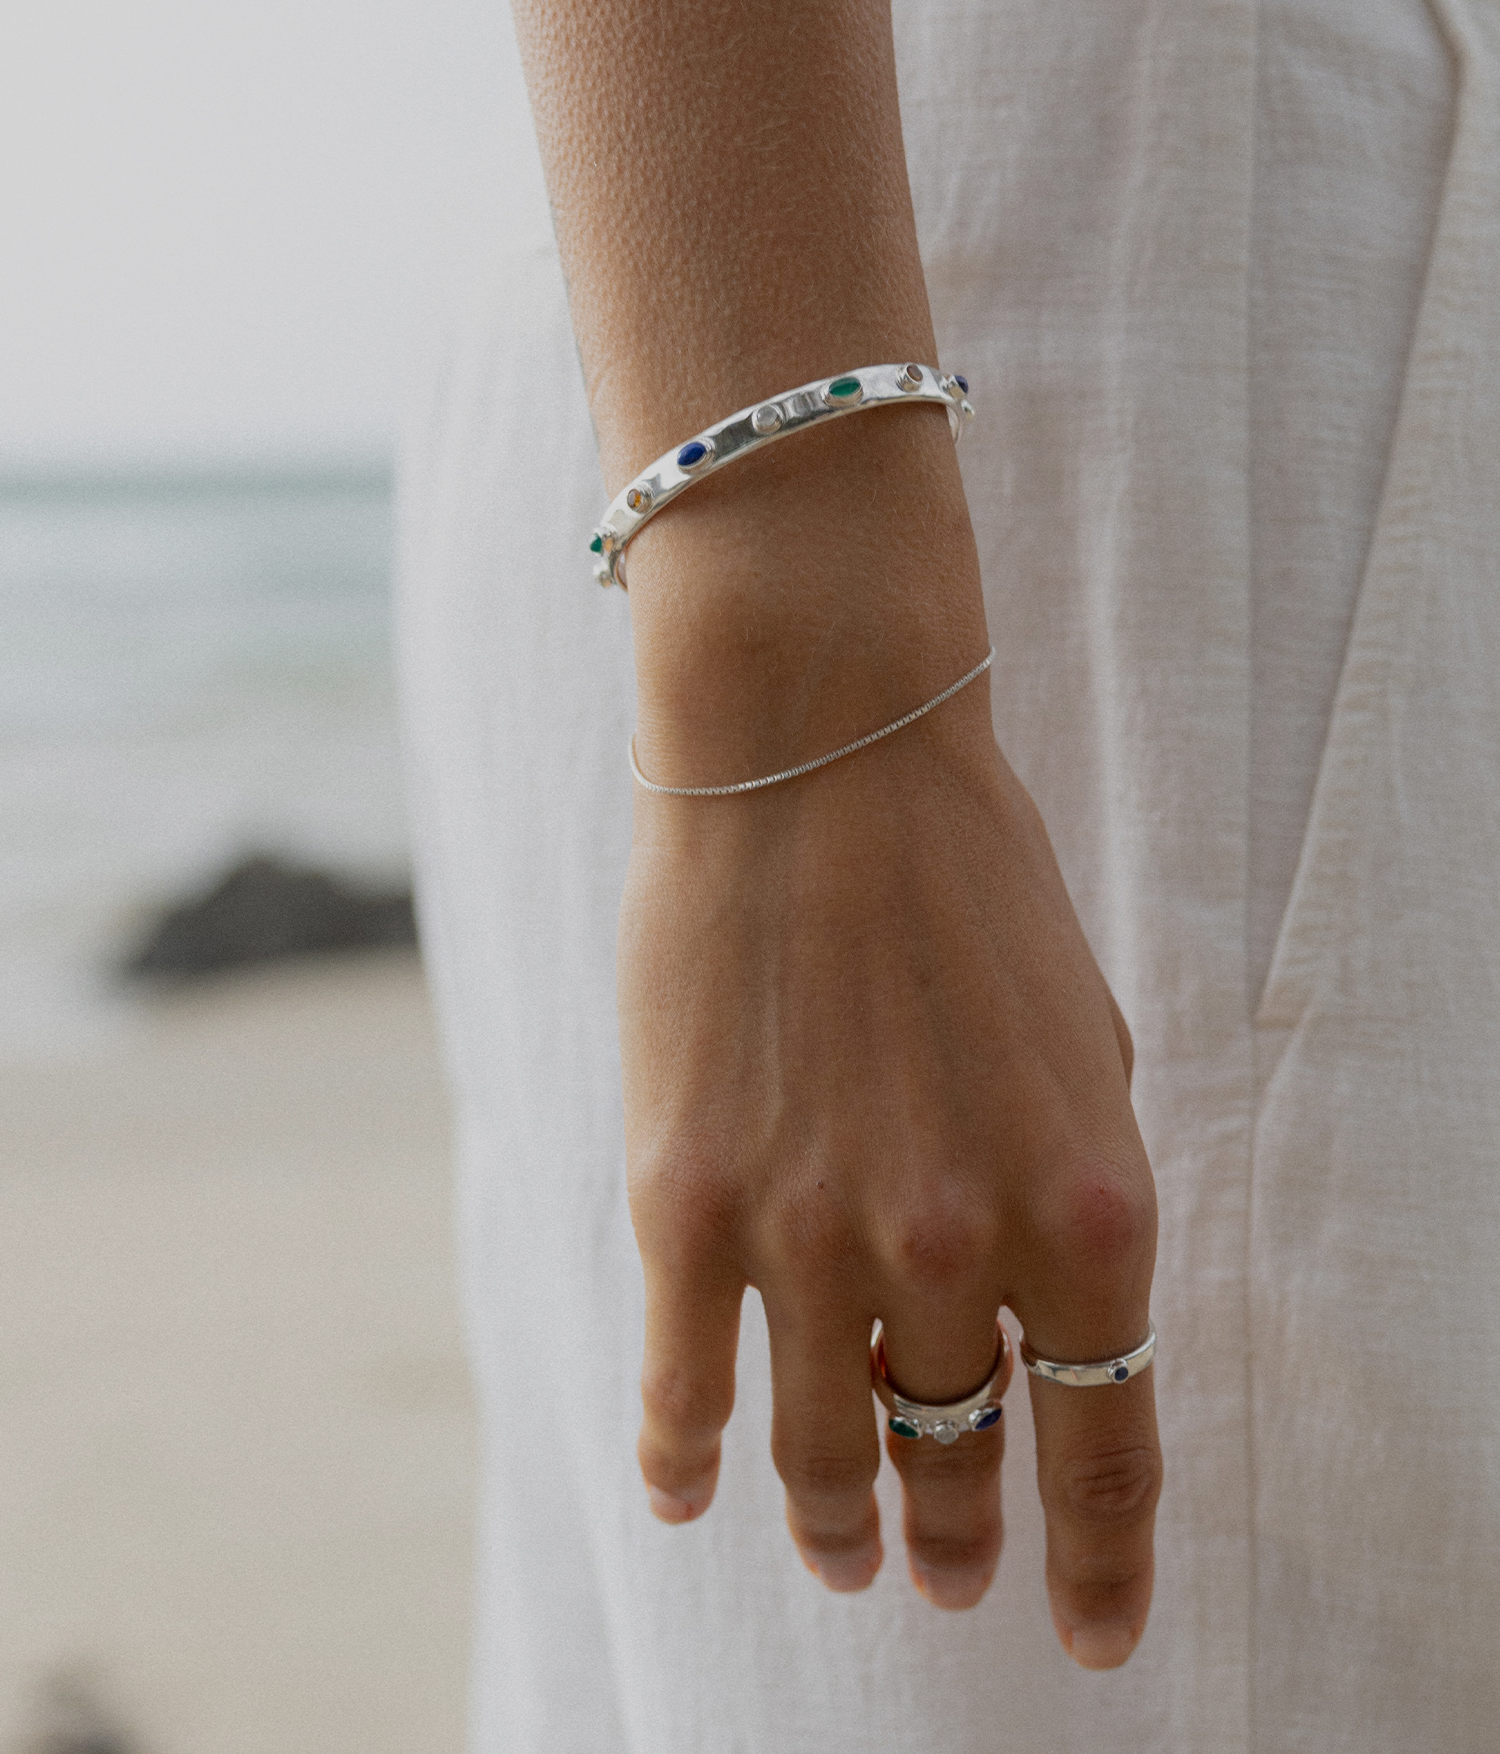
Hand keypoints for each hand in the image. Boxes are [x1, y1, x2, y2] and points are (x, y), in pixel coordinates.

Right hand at [619, 673, 1160, 1663]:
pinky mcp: (683, 1202)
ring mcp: (809, 1232)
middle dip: (959, 1537)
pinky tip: (688, 1491)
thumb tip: (1028, 1333)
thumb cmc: (967, 885)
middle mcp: (954, 1244)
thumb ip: (1066, 1208)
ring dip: (835, 1522)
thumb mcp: (1081, 1051)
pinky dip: (686, 1457)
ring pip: (820, 1447)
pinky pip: (685, 1386)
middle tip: (943, 1573)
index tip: (1091, 1629)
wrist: (820, 754)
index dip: (1101, 1563)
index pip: (1108, 1445)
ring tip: (841, 1552)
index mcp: (1086, 1206)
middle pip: (958, 1456)